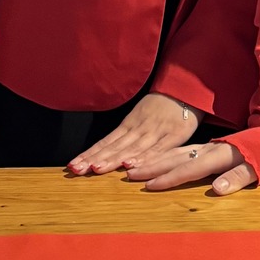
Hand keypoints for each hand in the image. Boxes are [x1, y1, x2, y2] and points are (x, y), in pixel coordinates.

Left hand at [66, 92, 202, 176]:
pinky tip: (130, 165)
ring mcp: (156, 132)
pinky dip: (144, 157)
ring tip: (96, 169)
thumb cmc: (161, 107)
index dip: (90, 154)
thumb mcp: (140, 117)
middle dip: (95, 159)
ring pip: (131, 148)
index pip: (105, 142)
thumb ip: (126, 137)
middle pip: (114, 147)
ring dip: (113, 160)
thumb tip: (104, 154)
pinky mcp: (174, 135)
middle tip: (77, 170)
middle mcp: (139, 128)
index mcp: (129, 124)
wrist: (186, 90)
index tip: (73, 166)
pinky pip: (157, 149)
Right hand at [123, 139, 256, 194]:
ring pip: (175, 152)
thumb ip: (237, 178)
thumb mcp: (257, 169)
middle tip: (129, 174)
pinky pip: (181, 150)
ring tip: (134, 166)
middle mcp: (209, 150)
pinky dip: (165, 155)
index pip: (190, 169)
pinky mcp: (207, 148)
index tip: (149, 186)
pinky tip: (156, 159)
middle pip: (176, 158)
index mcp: (219, 156)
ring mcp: (207, 147)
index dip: (170, 178)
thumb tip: (217, 189)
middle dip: (152, 166)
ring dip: (155, 160)